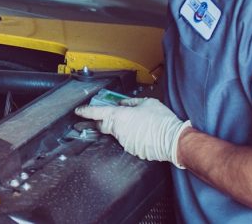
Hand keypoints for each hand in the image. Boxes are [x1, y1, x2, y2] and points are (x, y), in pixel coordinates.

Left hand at [76, 98, 190, 168]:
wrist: (173, 139)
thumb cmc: (161, 120)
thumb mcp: (147, 103)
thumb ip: (131, 102)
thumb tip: (123, 104)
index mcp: (119, 116)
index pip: (96, 113)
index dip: (85, 112)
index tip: (78, 111)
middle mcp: (118, 130)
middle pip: (102, 126)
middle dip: (101, 122)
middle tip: (105, 118)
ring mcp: (124, 141)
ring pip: (117, 134)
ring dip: (122, 129)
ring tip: (138, 125)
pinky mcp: (131, 150)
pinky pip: (127, 141)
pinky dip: (132, 137)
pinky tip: (143, 133)